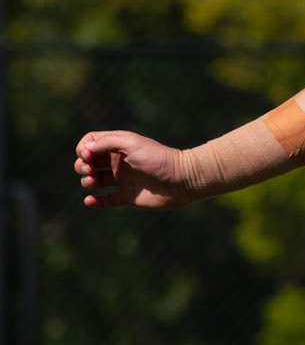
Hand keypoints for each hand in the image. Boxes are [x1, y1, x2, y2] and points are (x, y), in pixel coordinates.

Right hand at [75, 131, 189, 209]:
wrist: (181, 179)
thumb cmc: (157, 158)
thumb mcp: (131, 143)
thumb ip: (107, 142)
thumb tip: (86, 149)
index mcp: (119, 146)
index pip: (91, 143)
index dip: (84, 148)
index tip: (88, 155)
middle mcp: (118, 162)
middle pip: (89, 161)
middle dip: (82, 165)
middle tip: (89, 170)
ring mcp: (123, 179)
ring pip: (95, 180)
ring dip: (87, 181)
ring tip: (92, 182)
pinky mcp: (128, 196)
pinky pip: (106, 200)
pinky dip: (96, 201)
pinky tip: (89, 200)